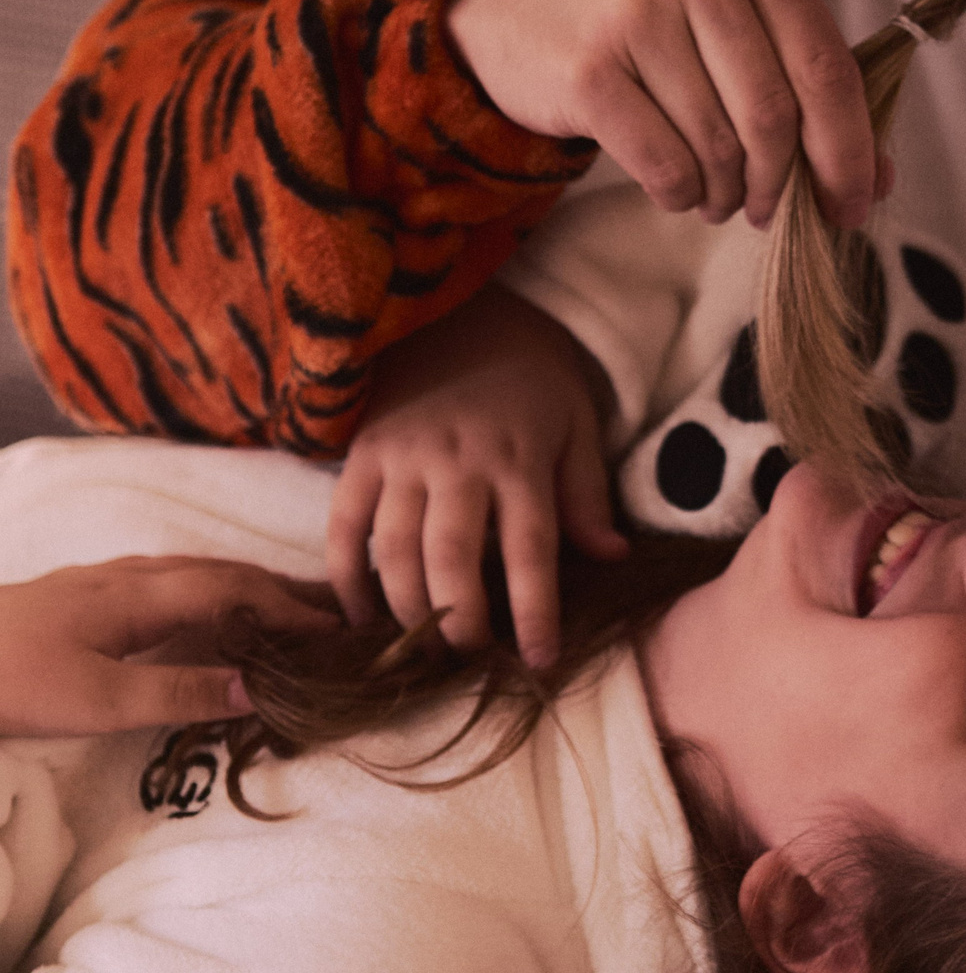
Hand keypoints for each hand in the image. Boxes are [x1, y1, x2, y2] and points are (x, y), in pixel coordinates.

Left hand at [0, 556, 339, 737]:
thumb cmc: (14, 682)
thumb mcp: (97, 702)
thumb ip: (177, 691)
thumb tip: (256, 687)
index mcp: (142, 596)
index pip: (234, 591)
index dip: (287, 608)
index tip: (335, 628)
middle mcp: (130, 576)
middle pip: (221, 570)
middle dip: (279, 586)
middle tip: (331, 605)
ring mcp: (103, 579)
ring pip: (194, 569)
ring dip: (245, 583)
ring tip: (282, 601)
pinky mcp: (83, 592)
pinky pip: (168, 576)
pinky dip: (208, 586)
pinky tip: (200, 601)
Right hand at [328, 284, 628, 667]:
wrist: (466, 310)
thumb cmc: (532, 377)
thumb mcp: (578, 424)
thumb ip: (587, 494)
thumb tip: (613, 559)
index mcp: (521, 458)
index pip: (532, 550)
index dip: (535, 612)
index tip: (540, 661)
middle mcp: (459, 461)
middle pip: (453, 558)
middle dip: (458, 622)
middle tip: (467, 662)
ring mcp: (404, 456)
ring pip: (394, 550)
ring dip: (405, 609)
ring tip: (421, 649)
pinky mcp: (362, 452)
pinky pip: (344, 525)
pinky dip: (347, 577)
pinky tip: (361, 617)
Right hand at [446, 0, 874, 230]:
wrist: (507, 2)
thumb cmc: (648, 21)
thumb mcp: (734, 27)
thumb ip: (809, 89)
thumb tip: (875, 183)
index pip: (829, 67)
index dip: (849, 152)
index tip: (851, 207)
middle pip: (776, 116)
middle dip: (779, 184)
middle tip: (766, 210)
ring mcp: (635, 10)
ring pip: (721, 148)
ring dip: (726, 194)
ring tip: (714, 192)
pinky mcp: (588, 67)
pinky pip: (666, 166)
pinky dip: (680, 194)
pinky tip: (674, 184)